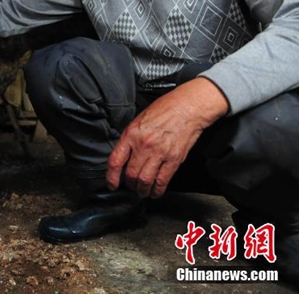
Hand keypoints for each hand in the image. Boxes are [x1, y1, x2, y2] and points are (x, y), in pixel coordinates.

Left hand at [106, 78, 228, 198]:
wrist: (187, 107)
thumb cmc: (164, 110)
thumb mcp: (138, 120)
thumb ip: (130, 139)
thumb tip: (123, 156)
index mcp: (131, 135)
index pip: (116, 161)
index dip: (111, 177)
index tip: (112, 184)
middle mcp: (143, 145)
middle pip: (131, 174)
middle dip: (129, 184)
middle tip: (130, 186)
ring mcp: (159, 153)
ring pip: (145, 180)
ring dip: (142, 190)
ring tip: (142, 192)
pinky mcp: (174, 159)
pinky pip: (163, 180)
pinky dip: (157, 190)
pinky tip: (155, 192)